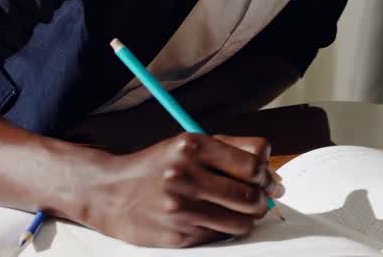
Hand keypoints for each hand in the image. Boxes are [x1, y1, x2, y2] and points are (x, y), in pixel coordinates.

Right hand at [79, 133, 282, 247]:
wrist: (109, 192)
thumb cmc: (157, 166)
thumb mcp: (188, 145)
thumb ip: (232, 151)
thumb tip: (273, 176)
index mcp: (192, 147)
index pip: (253, 162)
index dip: (266, 173)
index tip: (265, 178)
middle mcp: (186, 176)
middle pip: (252, 196)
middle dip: (263, 199)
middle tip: (260, 199)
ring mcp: (182, 210)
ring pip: (241, 222)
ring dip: (246, 218)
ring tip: (236, 210)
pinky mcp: (178, 237)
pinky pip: (219, 236)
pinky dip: (222, 229)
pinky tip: (208, 218)